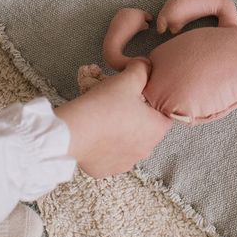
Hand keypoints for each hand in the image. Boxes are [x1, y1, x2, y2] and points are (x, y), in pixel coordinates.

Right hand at [55, 60, 171, 178]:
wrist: (71, 133)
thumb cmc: (103, 106)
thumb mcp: (127, 79)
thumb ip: (142, 68)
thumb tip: (146, 66)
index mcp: (156, 130)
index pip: (165, 114)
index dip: (153, 101)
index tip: (139, 94)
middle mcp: (145, 151)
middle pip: (145, 128)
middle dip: (135, 115)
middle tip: (118, 101)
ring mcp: (125, 163)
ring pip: (127, 143)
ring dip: (120, 131)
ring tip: (104, 116)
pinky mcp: (105, 170)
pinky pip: (109, 155)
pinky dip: (104, 145)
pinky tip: (93, 132)